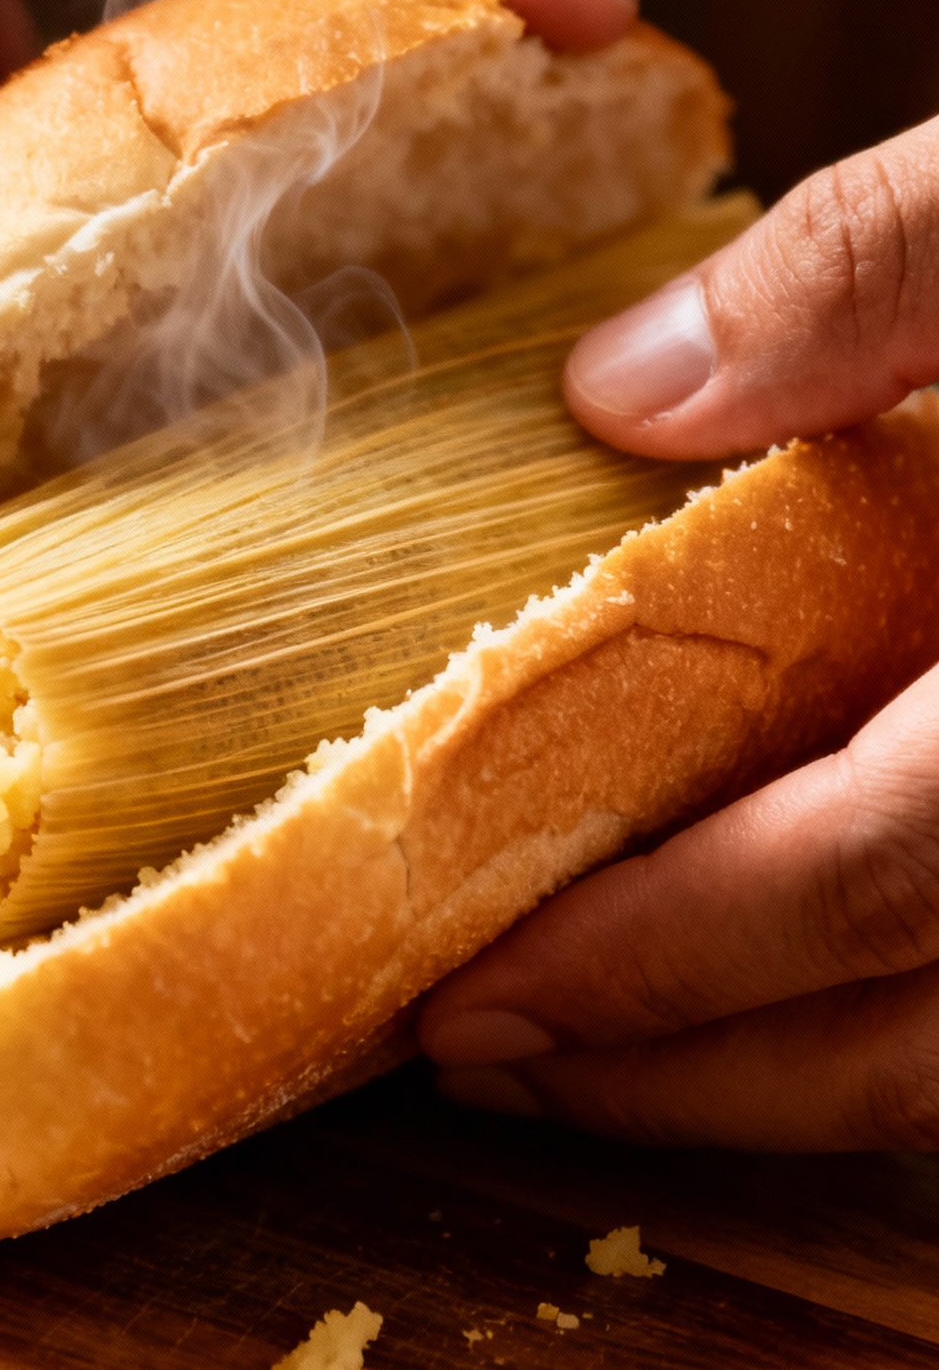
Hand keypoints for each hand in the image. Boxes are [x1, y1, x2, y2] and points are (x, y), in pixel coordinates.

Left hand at [421, 118, 938, 1151]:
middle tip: (500, 1062)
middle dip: (690, 1081)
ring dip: (799, 1092)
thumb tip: (615, 390)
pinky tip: (813, 979)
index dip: (662, 962)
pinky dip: (916, 1034)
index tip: (475, 992)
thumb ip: (873, 276)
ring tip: (616, 1052)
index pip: (868, 879)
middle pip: (929, 1054)